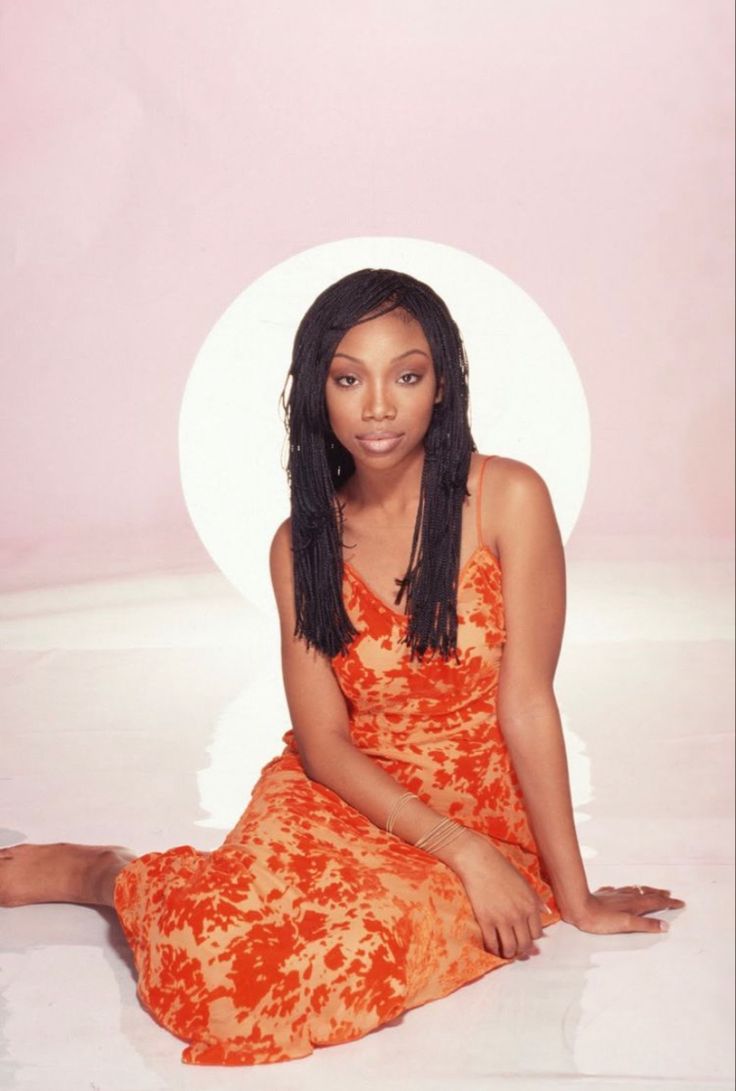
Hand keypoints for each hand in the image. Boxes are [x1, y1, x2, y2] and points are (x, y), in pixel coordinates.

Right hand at [440, 829, 549, 959]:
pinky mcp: (486, 920)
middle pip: (525, 944)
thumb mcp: (524, 882)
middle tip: (516, 951)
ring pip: (510, 948)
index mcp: (531, 905)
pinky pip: (492, 943)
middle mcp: (519, 915)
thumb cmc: (501, 868)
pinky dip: (493, 949)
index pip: (537, 934)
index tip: (525, 939)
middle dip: (521, 951)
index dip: (531, 939)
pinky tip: (492, 947)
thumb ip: (536, 900)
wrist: (478, 861)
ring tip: (505, 952)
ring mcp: (502, 919)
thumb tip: (546, 913)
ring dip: (508, 953)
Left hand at [566, 884, 685, 933]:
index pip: (656, 902)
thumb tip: (664, 926)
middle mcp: (627, 897)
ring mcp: (615, 895)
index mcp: (634, 904)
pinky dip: (627, 890)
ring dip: (646, 890)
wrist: (579, 907)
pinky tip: (622, 890)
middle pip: (647, 894)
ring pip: (635, 890)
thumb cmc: (601, 919)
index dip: (669, 903)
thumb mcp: (627, 924)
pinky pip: (620, 890)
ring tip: (652, 890)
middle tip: (670, 895)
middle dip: (660, 895)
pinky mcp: (605, 895)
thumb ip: (645, 925)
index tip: (680, 903)